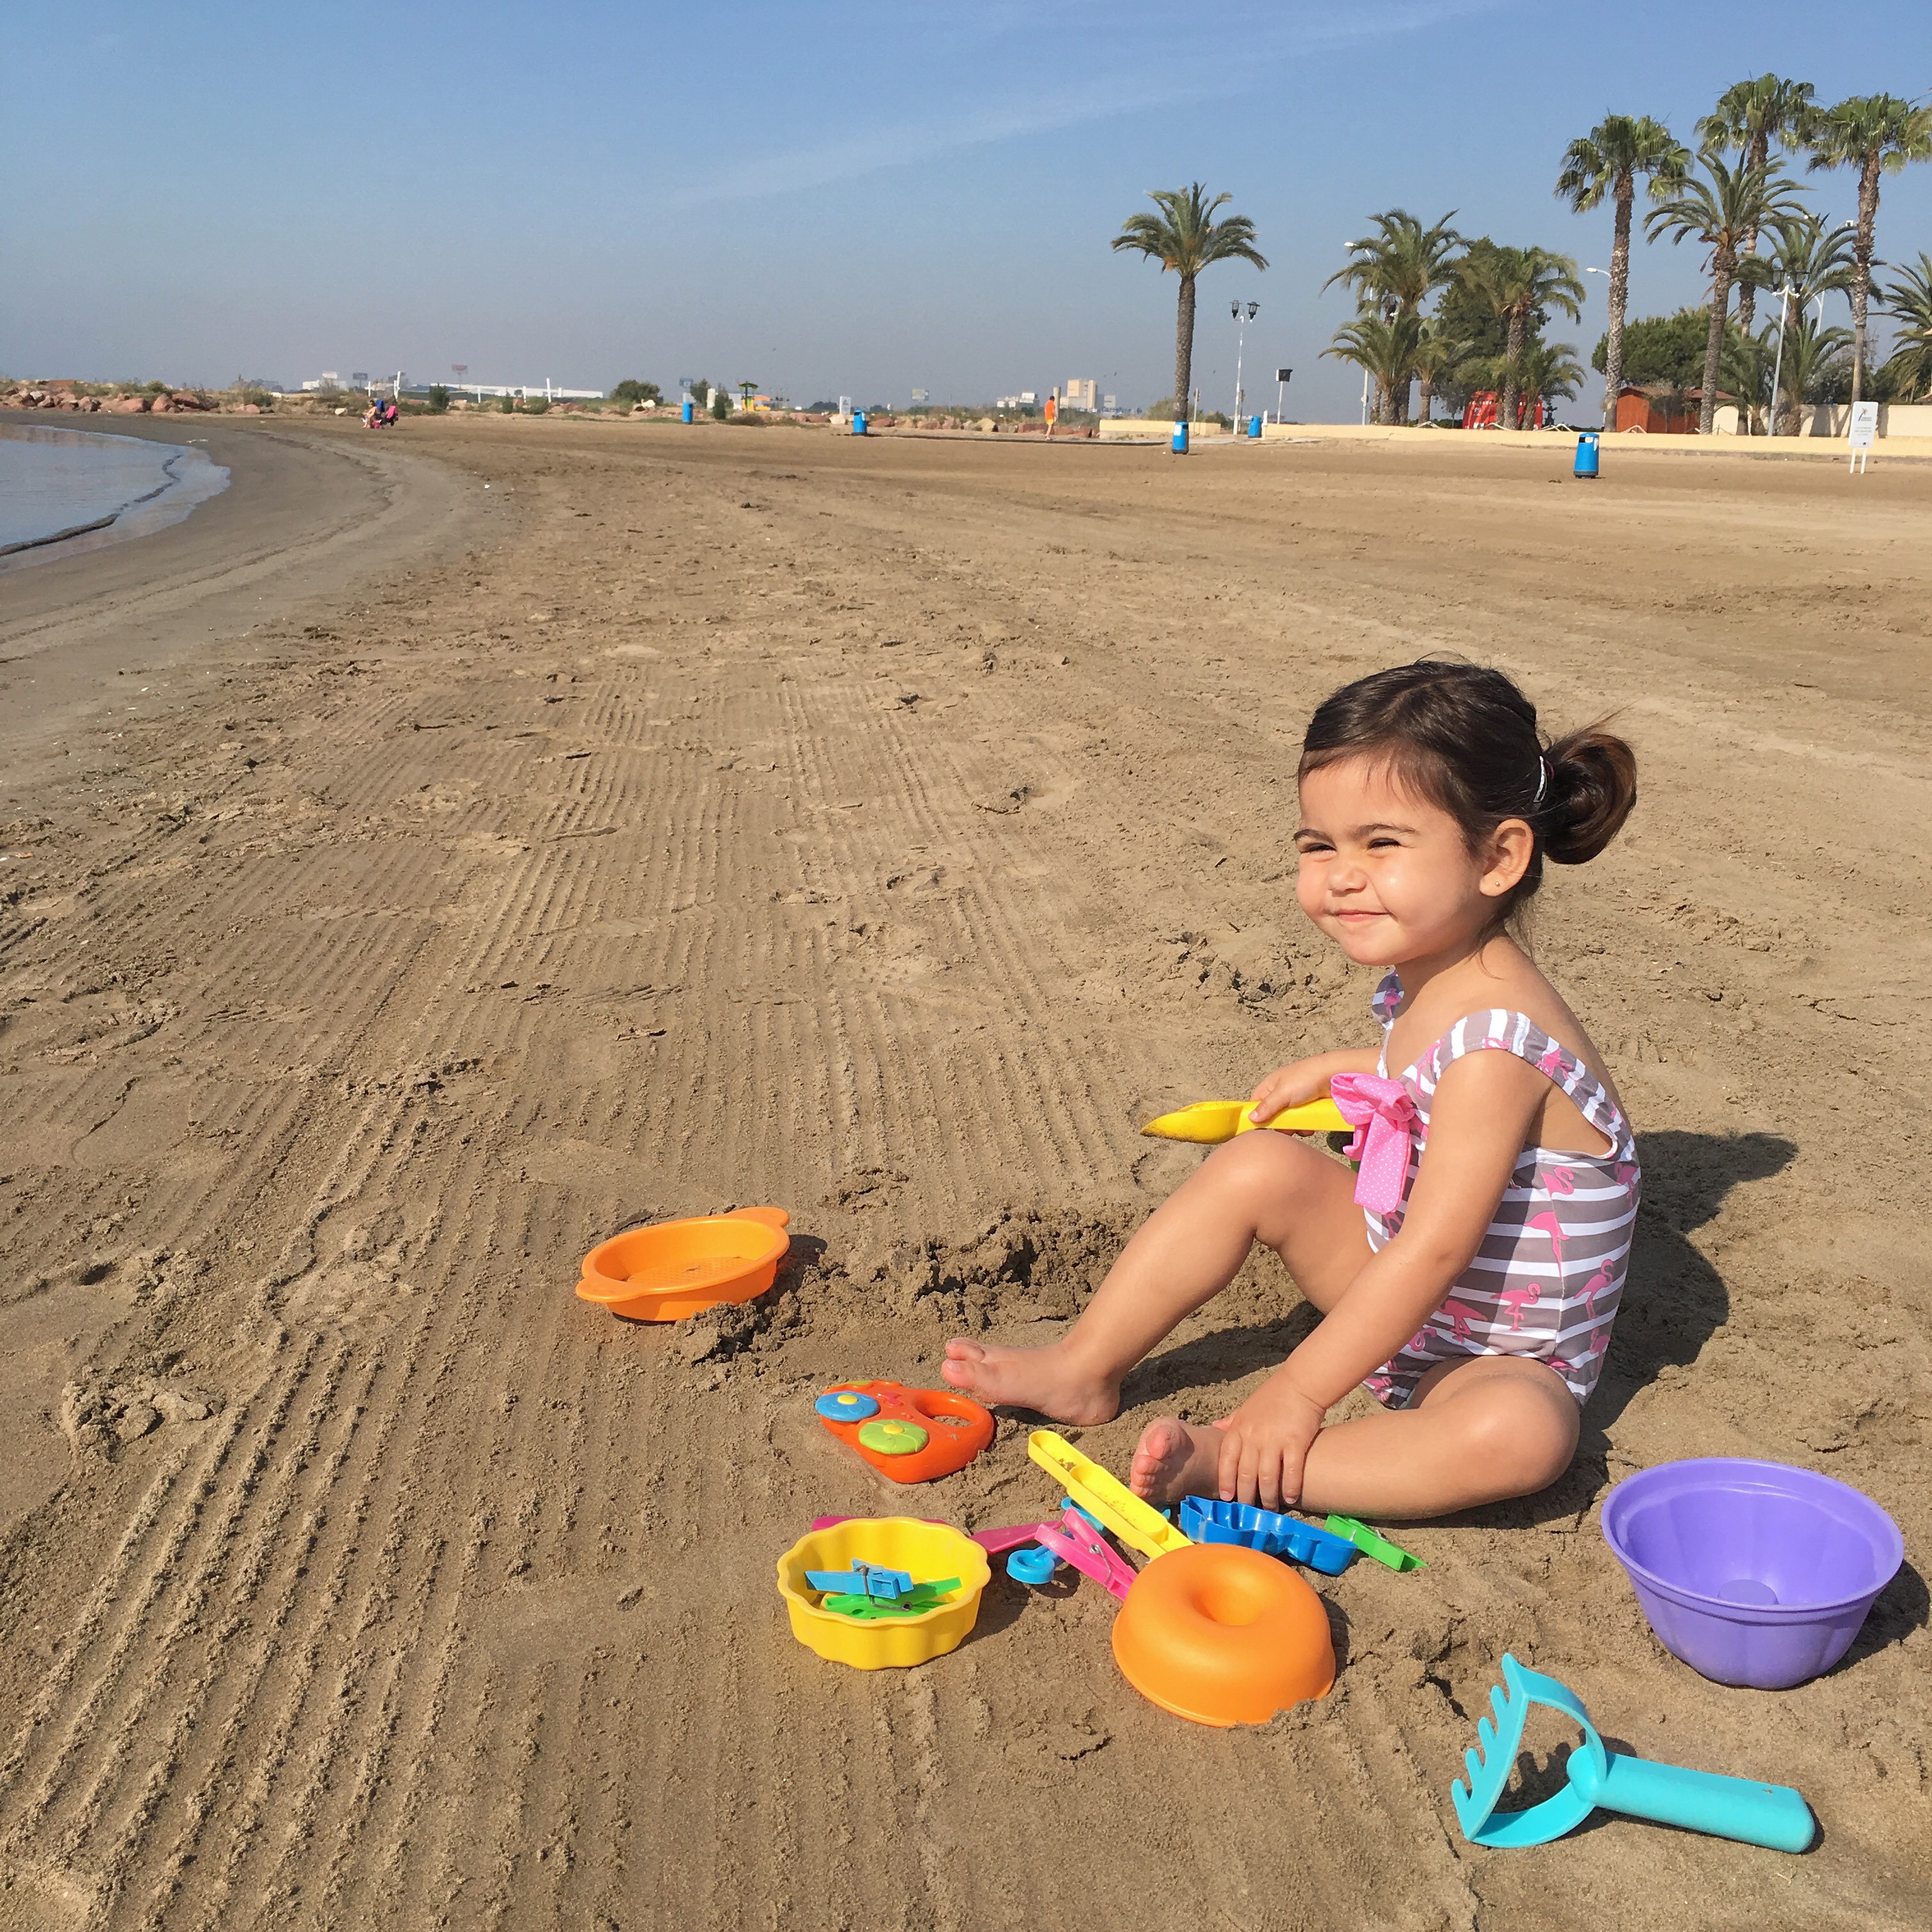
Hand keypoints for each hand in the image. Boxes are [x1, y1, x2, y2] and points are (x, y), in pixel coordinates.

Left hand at [1212, 1375, 1326, 1511]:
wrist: (1300, 1384)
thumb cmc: (1272, 1396)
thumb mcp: (1246, 1407)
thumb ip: (1231, 1421)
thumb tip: (1214, 1428)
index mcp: (1239, 1428)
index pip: (1227, 1459)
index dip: (1225, 1481)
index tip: (1226, 1497)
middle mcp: (1253, 1437)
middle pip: (1245, 1474)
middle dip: (1246, 1496)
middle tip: (1249, 1509)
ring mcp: (1274, 1441)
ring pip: (1266, 1478)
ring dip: (1268, 1497)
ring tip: (1270, 1508)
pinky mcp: (1295, 1443)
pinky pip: (1291, 1472)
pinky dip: (1289, 1488)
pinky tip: (1290, 1498)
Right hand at [1247, 1059, 1326, 1125]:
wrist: (1335, 1075)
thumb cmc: (1306, 1078)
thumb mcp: (1283, 1093)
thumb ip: (1266, 1106)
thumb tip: (1251, 1118)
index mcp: (1270, 1086)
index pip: (1255, 1104)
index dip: (1256, 1116)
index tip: (1261, 1129)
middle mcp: (1281, 1094)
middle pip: (1272, 1116)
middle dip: (1279, 1125)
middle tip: (1286, 1128)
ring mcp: (1296, 1101)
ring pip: (1288, 1121)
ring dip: (1294, 1127)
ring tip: (1301, 1127)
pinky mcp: (1309, 1108)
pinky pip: (1301, 1122)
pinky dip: (1305, 1126)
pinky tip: (1310, 1127)